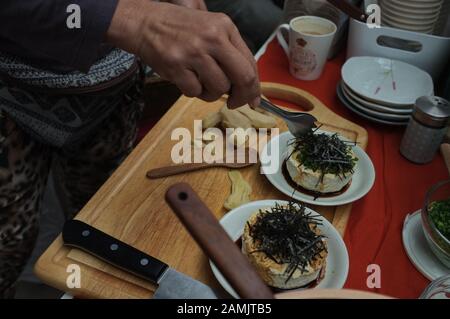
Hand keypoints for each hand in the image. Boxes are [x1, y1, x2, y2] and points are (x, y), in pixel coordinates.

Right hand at [107, 0, 259, 107]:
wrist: (143, 23)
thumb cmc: (178, 28)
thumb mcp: (209, 26)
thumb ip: (229, 50)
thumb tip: (247, 83)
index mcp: (225, 27)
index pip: (250, 63)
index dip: (255, 87)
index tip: (253, 99)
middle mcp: (213, 38)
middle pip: (243, 77)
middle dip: (242, 96)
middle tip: (236, 103)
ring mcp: (194, 52)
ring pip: (219, 88)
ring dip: (212, 93)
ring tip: (201, 82)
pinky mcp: (176, 66)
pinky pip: (195, 92)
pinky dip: (192, 91)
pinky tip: (185, 78)